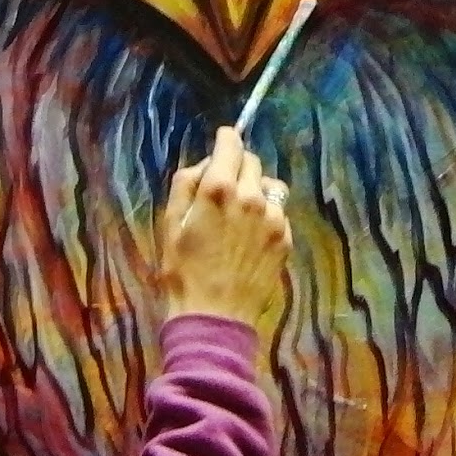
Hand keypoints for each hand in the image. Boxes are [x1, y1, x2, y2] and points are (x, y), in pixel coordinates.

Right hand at [159, 127, 291, 326]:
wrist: (214, 317)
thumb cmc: (183, 271)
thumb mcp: (171, 223)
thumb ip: (187, 184)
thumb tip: (205, 164)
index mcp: (219, 189)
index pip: (231, 144)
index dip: (225, 138)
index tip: (223, 139)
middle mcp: (251, 196)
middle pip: (252, 161)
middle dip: (237, 164)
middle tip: (224, 183)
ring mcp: (273, 218)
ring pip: (271, 185)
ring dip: (257, 187)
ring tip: (241, 208)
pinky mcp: (285, 238)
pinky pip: (278, 212)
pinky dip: (266, 213)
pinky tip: (250, 234)